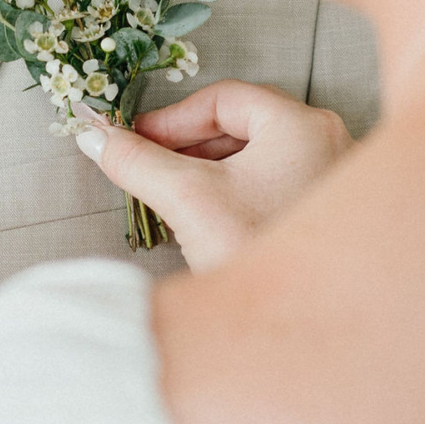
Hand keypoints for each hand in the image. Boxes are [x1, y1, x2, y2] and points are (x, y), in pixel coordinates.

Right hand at [76, 81, 348, 270]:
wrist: (301, 326)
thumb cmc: (258, 249)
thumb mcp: (187, 198)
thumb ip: (136, 161)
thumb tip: (95, 137)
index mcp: (302, 124)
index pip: (223, 98)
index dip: (171, 118)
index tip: (135, 140)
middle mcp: (326, 142)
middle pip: (242, 124)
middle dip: (187, 144)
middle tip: (147, 163)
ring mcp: (329, 178)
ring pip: (256, 156)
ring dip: (207, 169)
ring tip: (171, 193)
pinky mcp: (324, 214)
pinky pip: (272, 183)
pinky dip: (234, 190)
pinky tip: (207, 217)